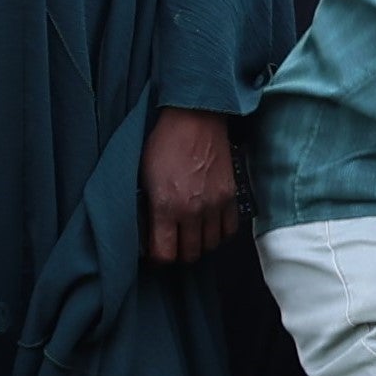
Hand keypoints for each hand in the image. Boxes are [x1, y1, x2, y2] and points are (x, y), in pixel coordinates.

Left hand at [140, 109, 241, 267]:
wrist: (195, 118)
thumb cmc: (165, 142)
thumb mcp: (144, 176)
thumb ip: (148, 207)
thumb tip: (149, 230)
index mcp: (167, 206)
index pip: (165, 254)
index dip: (158, 257)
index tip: (155, 250)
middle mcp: (194, 211)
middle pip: (190, 254)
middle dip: (179, 252)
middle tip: (172, 243)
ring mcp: (216, 205)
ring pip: (210, 245)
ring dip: (199, 243)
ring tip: (190, 233)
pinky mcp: (231, 196)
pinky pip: (229, 229)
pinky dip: (219, 232)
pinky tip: (208, 224)